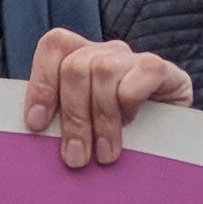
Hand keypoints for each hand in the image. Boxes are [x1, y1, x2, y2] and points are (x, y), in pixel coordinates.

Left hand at [22, 28, 190, 168]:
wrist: (167, 142)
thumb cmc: (113, 137)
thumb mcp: (80, 127)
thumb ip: (58, 121)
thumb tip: (35, 131)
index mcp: (78, 58)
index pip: (54, 47)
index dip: (42, 83)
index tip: (37, 124)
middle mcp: (105, 52)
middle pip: (75, 66)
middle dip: (73, 116)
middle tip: (76, 156)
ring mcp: (133, 58)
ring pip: (104, 71)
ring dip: (102, 118)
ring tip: (105, 153)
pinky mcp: (161, 70)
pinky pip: (142, 73)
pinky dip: (131, 102)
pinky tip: (132, 122)